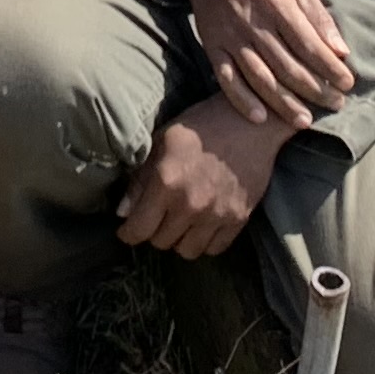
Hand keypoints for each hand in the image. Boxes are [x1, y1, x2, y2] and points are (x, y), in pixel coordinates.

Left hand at [116, 98, 290, 258]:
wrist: (251, 122)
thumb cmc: (202, 125)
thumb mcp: (162, 140)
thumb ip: (140, 177)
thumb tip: (123, 211)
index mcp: (167, 182)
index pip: (139, 229)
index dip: (128, 232)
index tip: (127, 229)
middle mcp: (191, 205)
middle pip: (161, 242)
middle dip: (153, 231)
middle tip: (157, 216)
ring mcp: (217, 215)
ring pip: (187, 251)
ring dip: (179, 239)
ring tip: (179, 222)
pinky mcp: (239, 219)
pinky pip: (215, 249)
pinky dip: (204, 241)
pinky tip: (201, 224)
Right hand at [156, 0, 354, 127]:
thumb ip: (318, 16)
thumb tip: (341, 50)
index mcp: (277, 4)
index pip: (308, 45)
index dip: (330, 68)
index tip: (348, 84)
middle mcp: (254, 24)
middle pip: (288, 66)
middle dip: (315, 90)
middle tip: (336, 105)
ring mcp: (231, 38)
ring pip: (260, 77)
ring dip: (284, 103)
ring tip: (304, 122)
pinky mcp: (212, 47)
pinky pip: (226, 78)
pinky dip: (241, 99)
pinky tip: (259, 117)